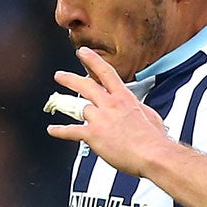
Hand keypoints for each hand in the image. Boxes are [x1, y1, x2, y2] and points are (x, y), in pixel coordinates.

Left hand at [45, 49, 173, 175]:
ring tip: (55, 102)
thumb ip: (138, 109)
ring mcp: (100, 118)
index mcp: (124, 98)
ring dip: (63, 104)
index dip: (93, 60)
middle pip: (86, 86)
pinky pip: (72, 131)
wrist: (152, 154)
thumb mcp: (150, 115)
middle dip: (70, 79)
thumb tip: (136, 108)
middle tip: (60, 75)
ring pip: (77, 107)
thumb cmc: (154, 139)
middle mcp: (110, 104)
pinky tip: (53, 130)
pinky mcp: (93, 135)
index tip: (83, 52)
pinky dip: (60, 131)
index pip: (106, 72)